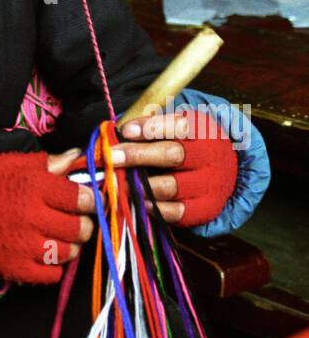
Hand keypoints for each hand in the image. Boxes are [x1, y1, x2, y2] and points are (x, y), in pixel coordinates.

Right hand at [0, 148, 96, 285]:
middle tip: (74, 221)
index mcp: (34, 185)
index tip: (87, 201)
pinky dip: (54, 267)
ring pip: (69, 252)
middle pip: (80, 228)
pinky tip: (44, 255)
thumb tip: (78, 156)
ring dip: (69, 246)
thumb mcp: (10, 163)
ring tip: (59, 238)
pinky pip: (52, 275)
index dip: (90, 200)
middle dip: (82, 224)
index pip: (81, 198)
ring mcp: (25, 245)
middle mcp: (33, 216)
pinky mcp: (16, 268)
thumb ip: (47, 163)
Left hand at [109, 109, 237, 226]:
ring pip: (171, 186)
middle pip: (172, 154)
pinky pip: (178, 211)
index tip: (124, 131)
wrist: (226, 169)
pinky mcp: (206, 208)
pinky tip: (140, 201)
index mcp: (201, 129)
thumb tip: (114, 135)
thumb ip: (150, 128)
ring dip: (140, 185)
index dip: (149, 127)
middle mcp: (208, 156)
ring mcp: (209, 183)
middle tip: (112, 158)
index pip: (177, 125)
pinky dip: (156, 207)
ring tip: (117, 183)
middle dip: (138, 155)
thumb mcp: (177, 127)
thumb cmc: (189, 143)